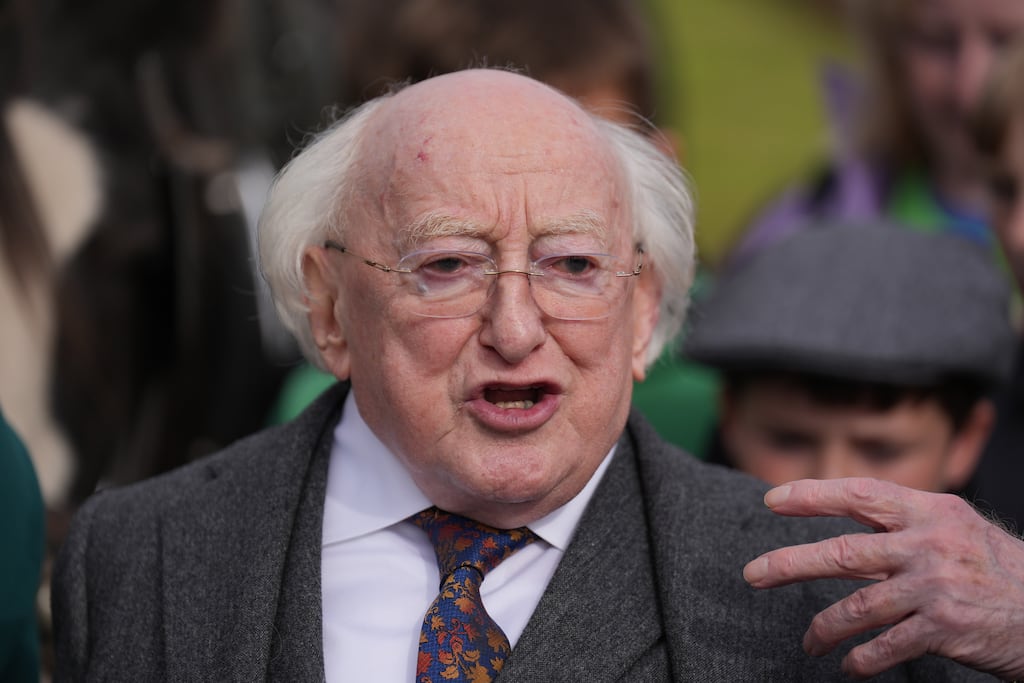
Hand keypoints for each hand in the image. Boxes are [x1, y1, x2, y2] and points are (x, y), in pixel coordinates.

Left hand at [743, 477, 1023, 679]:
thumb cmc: (994, 567)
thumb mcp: (954, 526)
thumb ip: (903, 521)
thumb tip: (845, 511)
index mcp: (929, 511)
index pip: (859, 494)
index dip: (812, 494)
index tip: (772, 500)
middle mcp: (929, 544)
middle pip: (844, 552)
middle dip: (790, 564)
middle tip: (753, 574)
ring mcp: (935, 587)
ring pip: (857, 607)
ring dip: (823, 628)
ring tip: (809, 642)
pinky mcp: (944, 629)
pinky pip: (886, 646)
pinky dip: (861, 659)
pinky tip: (848, 665)